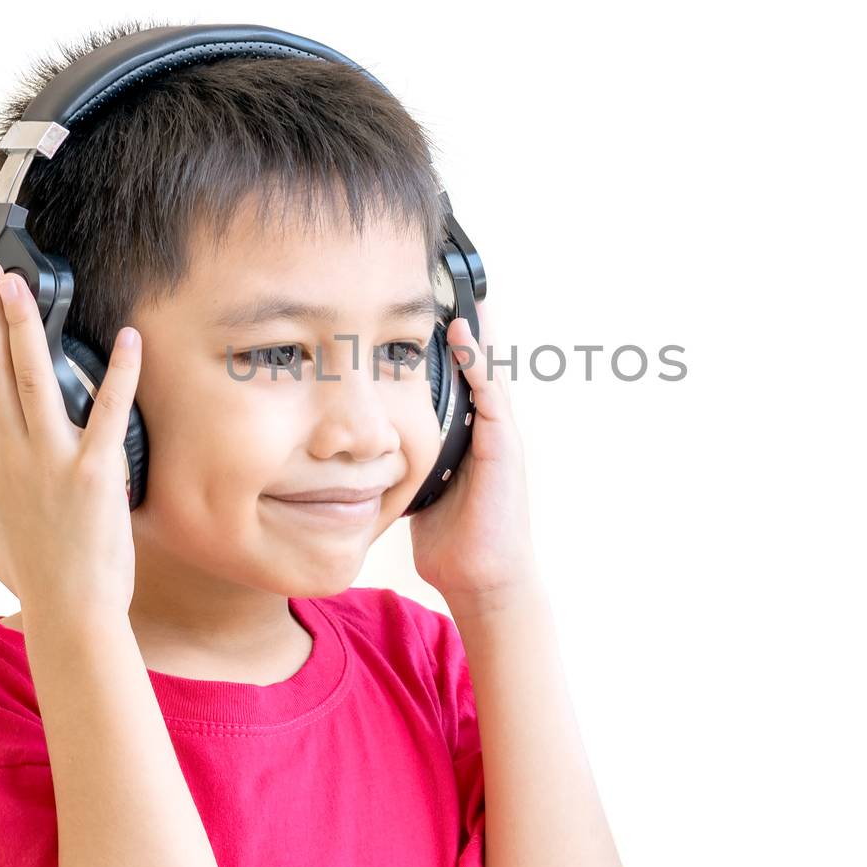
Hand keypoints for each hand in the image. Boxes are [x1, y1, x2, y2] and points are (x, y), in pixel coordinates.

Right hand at [0, 258, 141, 619]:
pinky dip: (121, 372)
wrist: (73, 615)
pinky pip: (110, 410)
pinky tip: (129, 337)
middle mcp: (16, 457)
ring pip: (32, 379)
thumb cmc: (37, 580)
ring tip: (23, 287)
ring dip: (25, 328)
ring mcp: (54, 461)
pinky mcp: (97, 471)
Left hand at [408, 299, 541, 616]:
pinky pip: (492, 395)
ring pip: (486, 372)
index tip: (420, 314)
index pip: (456, 382)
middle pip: (474, 368)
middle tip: (443, 288)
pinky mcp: (504, 445)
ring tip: (459, 297)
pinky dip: (480, 365)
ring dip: (474, 336)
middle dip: (462, 331)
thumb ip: (402, 465)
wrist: (481, 577)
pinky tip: (465, 339)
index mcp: (467, 438)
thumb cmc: (452, 540)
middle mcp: (486, 430)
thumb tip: (362, 456)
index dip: (442, 349)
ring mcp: (499, 435)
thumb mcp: (417, 491)